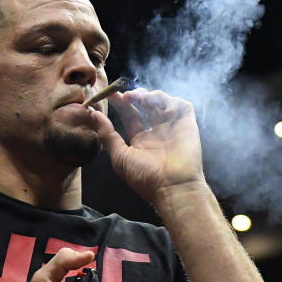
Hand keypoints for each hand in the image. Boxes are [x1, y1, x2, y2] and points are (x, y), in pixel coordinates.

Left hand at [93, 88, 205, 203]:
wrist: (173, 187)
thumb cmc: (145, 177)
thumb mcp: (120, 156)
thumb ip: (107, 134)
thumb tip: (93, 114)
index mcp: (141, 140)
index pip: (131, 115)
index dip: (121, 103)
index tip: (111, 94)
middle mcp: (157, 132)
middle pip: (146, 105)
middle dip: (135, 96)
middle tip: (125, 95)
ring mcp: (173, 128)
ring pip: (163, 102)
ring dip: (150, 96)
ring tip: (141, 99)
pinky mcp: (188, 125)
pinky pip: (182, 106)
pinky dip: (172, 102)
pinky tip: (163, 110)